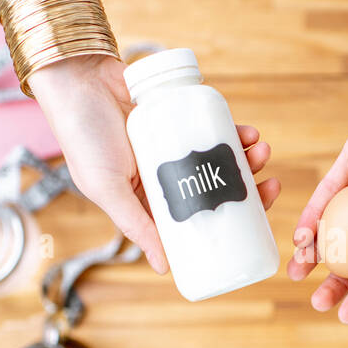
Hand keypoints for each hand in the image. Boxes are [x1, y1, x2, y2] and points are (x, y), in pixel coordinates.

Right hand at [29, 55, 280, 274]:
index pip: (197, 217)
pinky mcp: (178, 116)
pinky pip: (211, 127)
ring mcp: (174, 146)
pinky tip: (247, 132)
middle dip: (247, 186)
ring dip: (246, 156)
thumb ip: (136, 226)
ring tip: (261, 149)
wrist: (76, 80)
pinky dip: (233, 130)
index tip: (259, 214)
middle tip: (270, 182)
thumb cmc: (82, 138)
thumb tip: (165, 268)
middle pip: (215, 187)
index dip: (230, 216)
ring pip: (219, 157)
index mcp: (148, 201)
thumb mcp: (107, 189)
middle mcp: (165, 176)